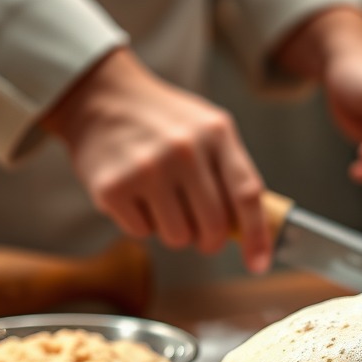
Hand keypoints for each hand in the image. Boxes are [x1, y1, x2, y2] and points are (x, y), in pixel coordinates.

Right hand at [43, 48, 270, 271]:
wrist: (101, 97)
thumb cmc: (163, 120)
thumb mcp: (208, 128)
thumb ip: (230, 170)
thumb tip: (252, 228)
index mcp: (217, 134)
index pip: (247, 194)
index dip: (257, 236)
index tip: (259, 264)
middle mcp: (185, 151)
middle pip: (214, 225)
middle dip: (210, 240)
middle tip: (202, 234)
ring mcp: (148, 169)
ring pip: (178, 237)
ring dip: (175, 231)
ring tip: (162, 201)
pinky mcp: (114, 187)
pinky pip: (142, 233)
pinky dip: (142, 223)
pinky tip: (135, 194)